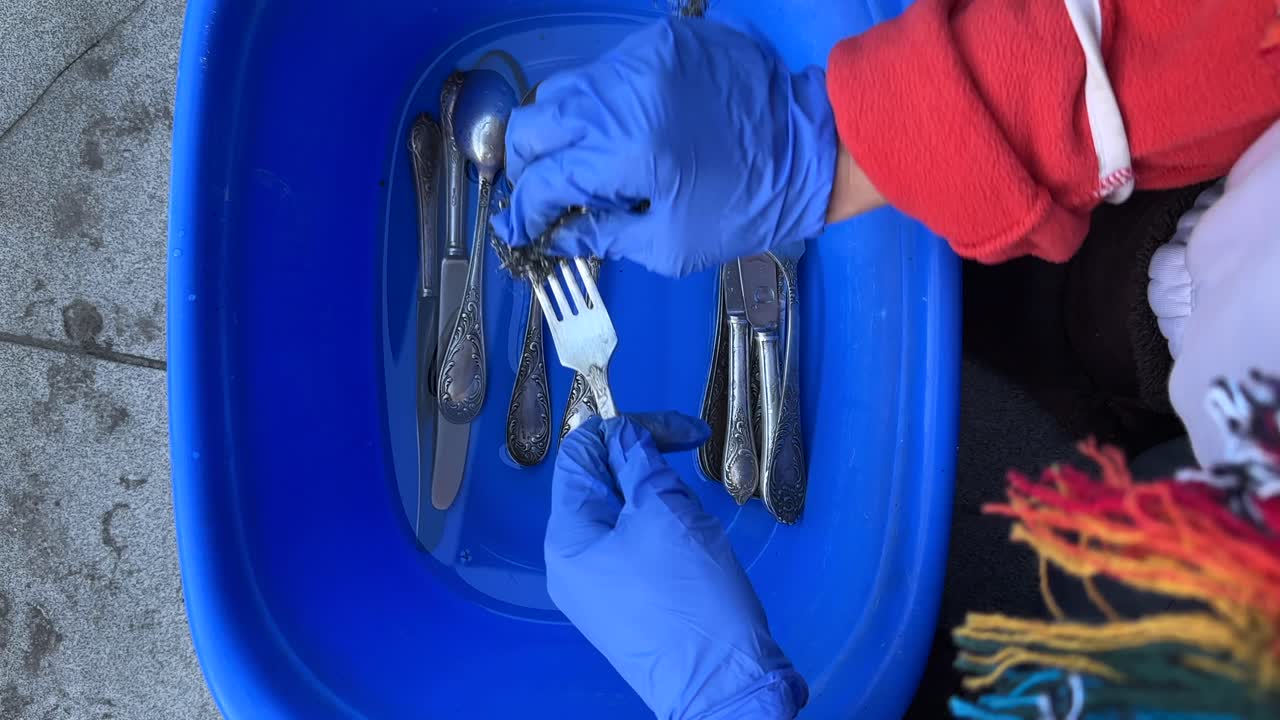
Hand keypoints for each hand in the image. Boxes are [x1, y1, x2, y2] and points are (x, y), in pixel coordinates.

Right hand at [493, 18, 836, 276]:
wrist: (811, 146)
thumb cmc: (745, 207)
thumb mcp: (670, 245)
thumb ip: (602, 236)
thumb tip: (554, 235)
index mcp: (624, 154)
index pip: (543, 180)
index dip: (525, 212)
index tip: (524, 229)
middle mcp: (621, 97)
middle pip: (533, 123)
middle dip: (528, 164)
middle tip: (545, 192)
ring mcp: (639, 61)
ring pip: (562, 90)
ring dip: (560, 131)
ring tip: (582, 162)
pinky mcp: (660, 42)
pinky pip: (605, 71)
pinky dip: (600, 105)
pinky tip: (623, 131)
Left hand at [546, 413, 806, 718]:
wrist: (725, 686)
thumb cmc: (693, 596)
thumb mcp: (667, 512)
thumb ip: (639, 462)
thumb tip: (623, 435)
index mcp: (567, 535)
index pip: (580, 454)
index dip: (626, 428)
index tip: (681, 431)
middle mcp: (570, 561)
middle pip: (599, 484)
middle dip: (646, 466)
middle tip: (692, 472)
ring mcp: (596, 588)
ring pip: (623, 515)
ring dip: (661, 500)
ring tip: (698, 524)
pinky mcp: (626, 605)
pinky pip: (635, 548)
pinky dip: (664, 532)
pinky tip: (694, 547)